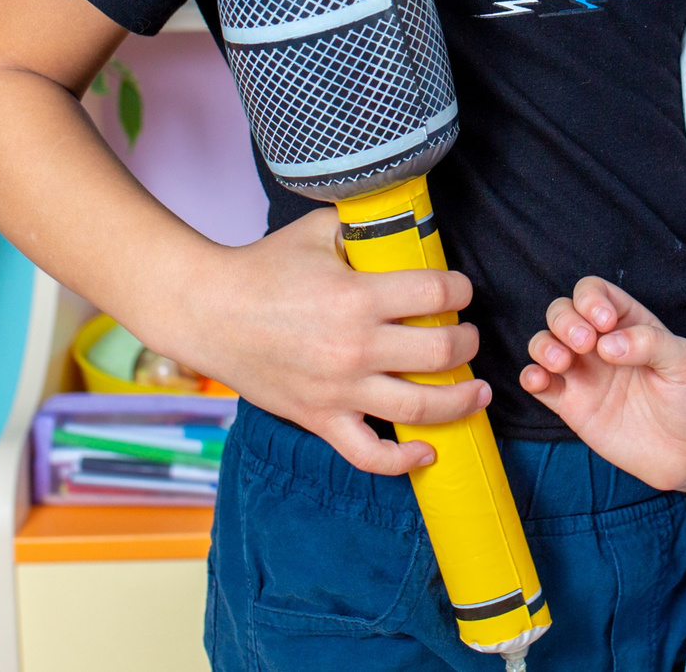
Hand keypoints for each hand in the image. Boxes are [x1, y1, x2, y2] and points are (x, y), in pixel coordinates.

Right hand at [149, 208, 488, 475]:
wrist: (208, 312)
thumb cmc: (263, 268)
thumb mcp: (318, 231)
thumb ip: (365, 227)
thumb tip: (406, 226)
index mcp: (356, 297)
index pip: (437, 294)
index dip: (460, 290)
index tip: (460, 292)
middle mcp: (353, 347)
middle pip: (442, 353)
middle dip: (468, 343)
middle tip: (467, 336)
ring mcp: (337, 390)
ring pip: (420, 408)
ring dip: (460, 400)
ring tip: (477, 392)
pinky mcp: (319, 419)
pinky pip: (369, 454)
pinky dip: (403, 460)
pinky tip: (428, 450)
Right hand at [520, 277, 685, 492]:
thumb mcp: (684, 361)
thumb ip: (649, 343)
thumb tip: (606, 344)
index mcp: (628, 322)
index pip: (593, 292)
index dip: (590, 299)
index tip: (605, 323)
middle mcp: (600, 343)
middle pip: (562, 312)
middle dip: (565, 321)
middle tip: (585, 343)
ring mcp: (583, 373)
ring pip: (544, 343)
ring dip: (544, 345)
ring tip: (563, 363)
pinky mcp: (571, 405)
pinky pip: (539, 383)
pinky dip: (530, 376)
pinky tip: (540, 380)